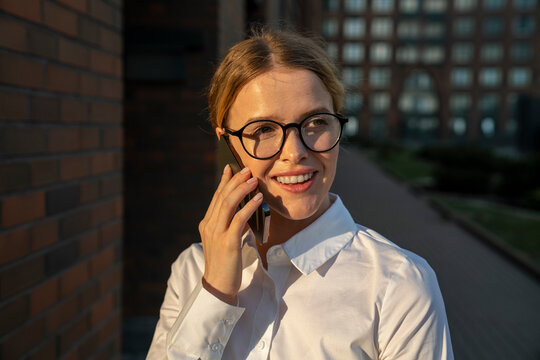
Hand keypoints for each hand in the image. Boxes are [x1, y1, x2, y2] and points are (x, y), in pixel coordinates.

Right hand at [198, 165, 262, 304]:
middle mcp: (209, 226)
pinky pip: (239, 219)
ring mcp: (217, 234)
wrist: (218, 286)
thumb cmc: (225, 264)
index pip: (216, 197)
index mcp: (207, 224)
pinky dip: (249, 206)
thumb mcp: (225, 240)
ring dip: (242, 189)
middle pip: (222, 197)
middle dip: (235, 181)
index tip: (231, 168)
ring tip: (253, 180)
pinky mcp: (228, 242)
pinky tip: (258, 199)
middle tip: (247, 170)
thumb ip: (231, 225)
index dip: (224, 182)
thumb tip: (245, 211)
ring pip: (228, 204)